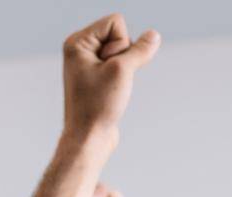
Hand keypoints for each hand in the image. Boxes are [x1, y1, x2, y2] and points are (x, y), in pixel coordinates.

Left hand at [61, 14, 159, 142]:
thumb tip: (154, 36)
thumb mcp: (123, 71)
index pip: (115, 21)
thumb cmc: (98, 106)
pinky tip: (112, 93)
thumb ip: (140, 49)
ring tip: (109, 89)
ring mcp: (88, 63)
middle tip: (108, 81)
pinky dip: (123, 76)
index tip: (108, 68)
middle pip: (119, 35)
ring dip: (125, 68)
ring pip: (123, 51)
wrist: (88, 139)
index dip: (121, 44)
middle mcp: (80, 50)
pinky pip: (120, 64)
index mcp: (77, 43)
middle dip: (123, 56)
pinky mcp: (97, 76)